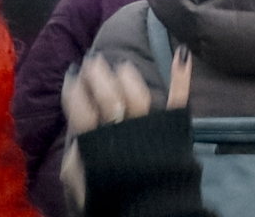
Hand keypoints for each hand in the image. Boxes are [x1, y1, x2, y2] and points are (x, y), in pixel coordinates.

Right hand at [59, 52, 190, 211]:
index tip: (72, 76)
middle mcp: (123, 131)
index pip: (81, 109)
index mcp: (96, 145)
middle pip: (108, 95)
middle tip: (93, 62)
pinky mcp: (174, 128)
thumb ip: (74, 163)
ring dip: (127, 76)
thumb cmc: (111, 203)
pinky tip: (182, 53)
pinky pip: (178, 99)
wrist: (153, 215)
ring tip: (121, 66)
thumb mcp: (80, 189)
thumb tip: (76, 136)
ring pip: (137, 94)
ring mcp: (150, 127)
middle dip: (98, 75)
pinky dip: (181, 76)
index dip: (75, 91)